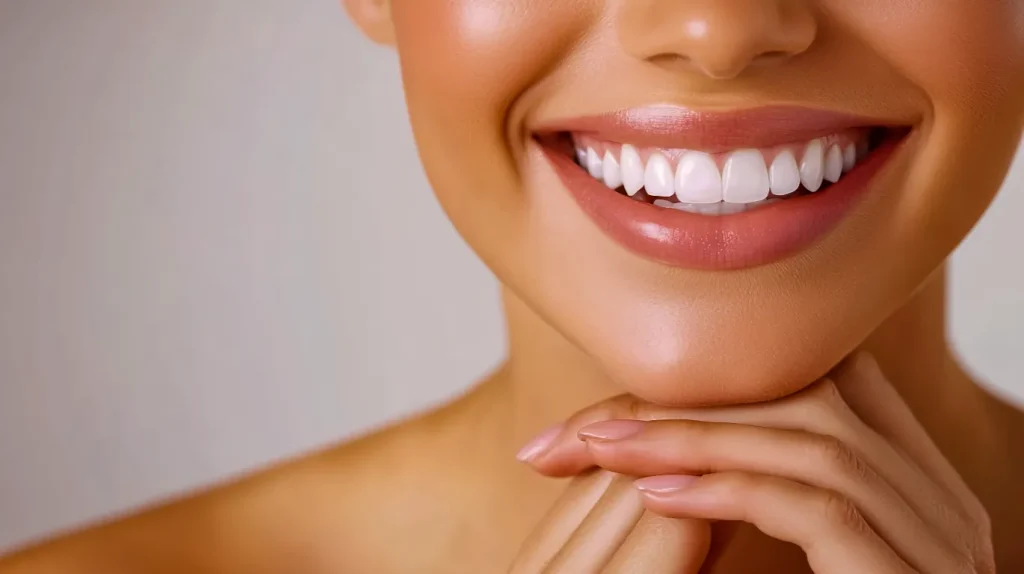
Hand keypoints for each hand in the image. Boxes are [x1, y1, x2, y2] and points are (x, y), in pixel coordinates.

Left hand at [519, 353, 994, 572]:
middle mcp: (938, 502)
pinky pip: (816, 506)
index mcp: (912, 485)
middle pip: (807, 398)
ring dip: (691, 440)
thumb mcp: (807, 551)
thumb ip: (767, 495)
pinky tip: (659, 497)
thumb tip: (672, 462)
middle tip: (583, 432)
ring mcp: (937, 540)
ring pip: (807, 441)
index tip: (618, 413)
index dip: (713, 385)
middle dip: (688, 404)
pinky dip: (731, 491)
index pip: (818, 385)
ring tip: (601, 451)